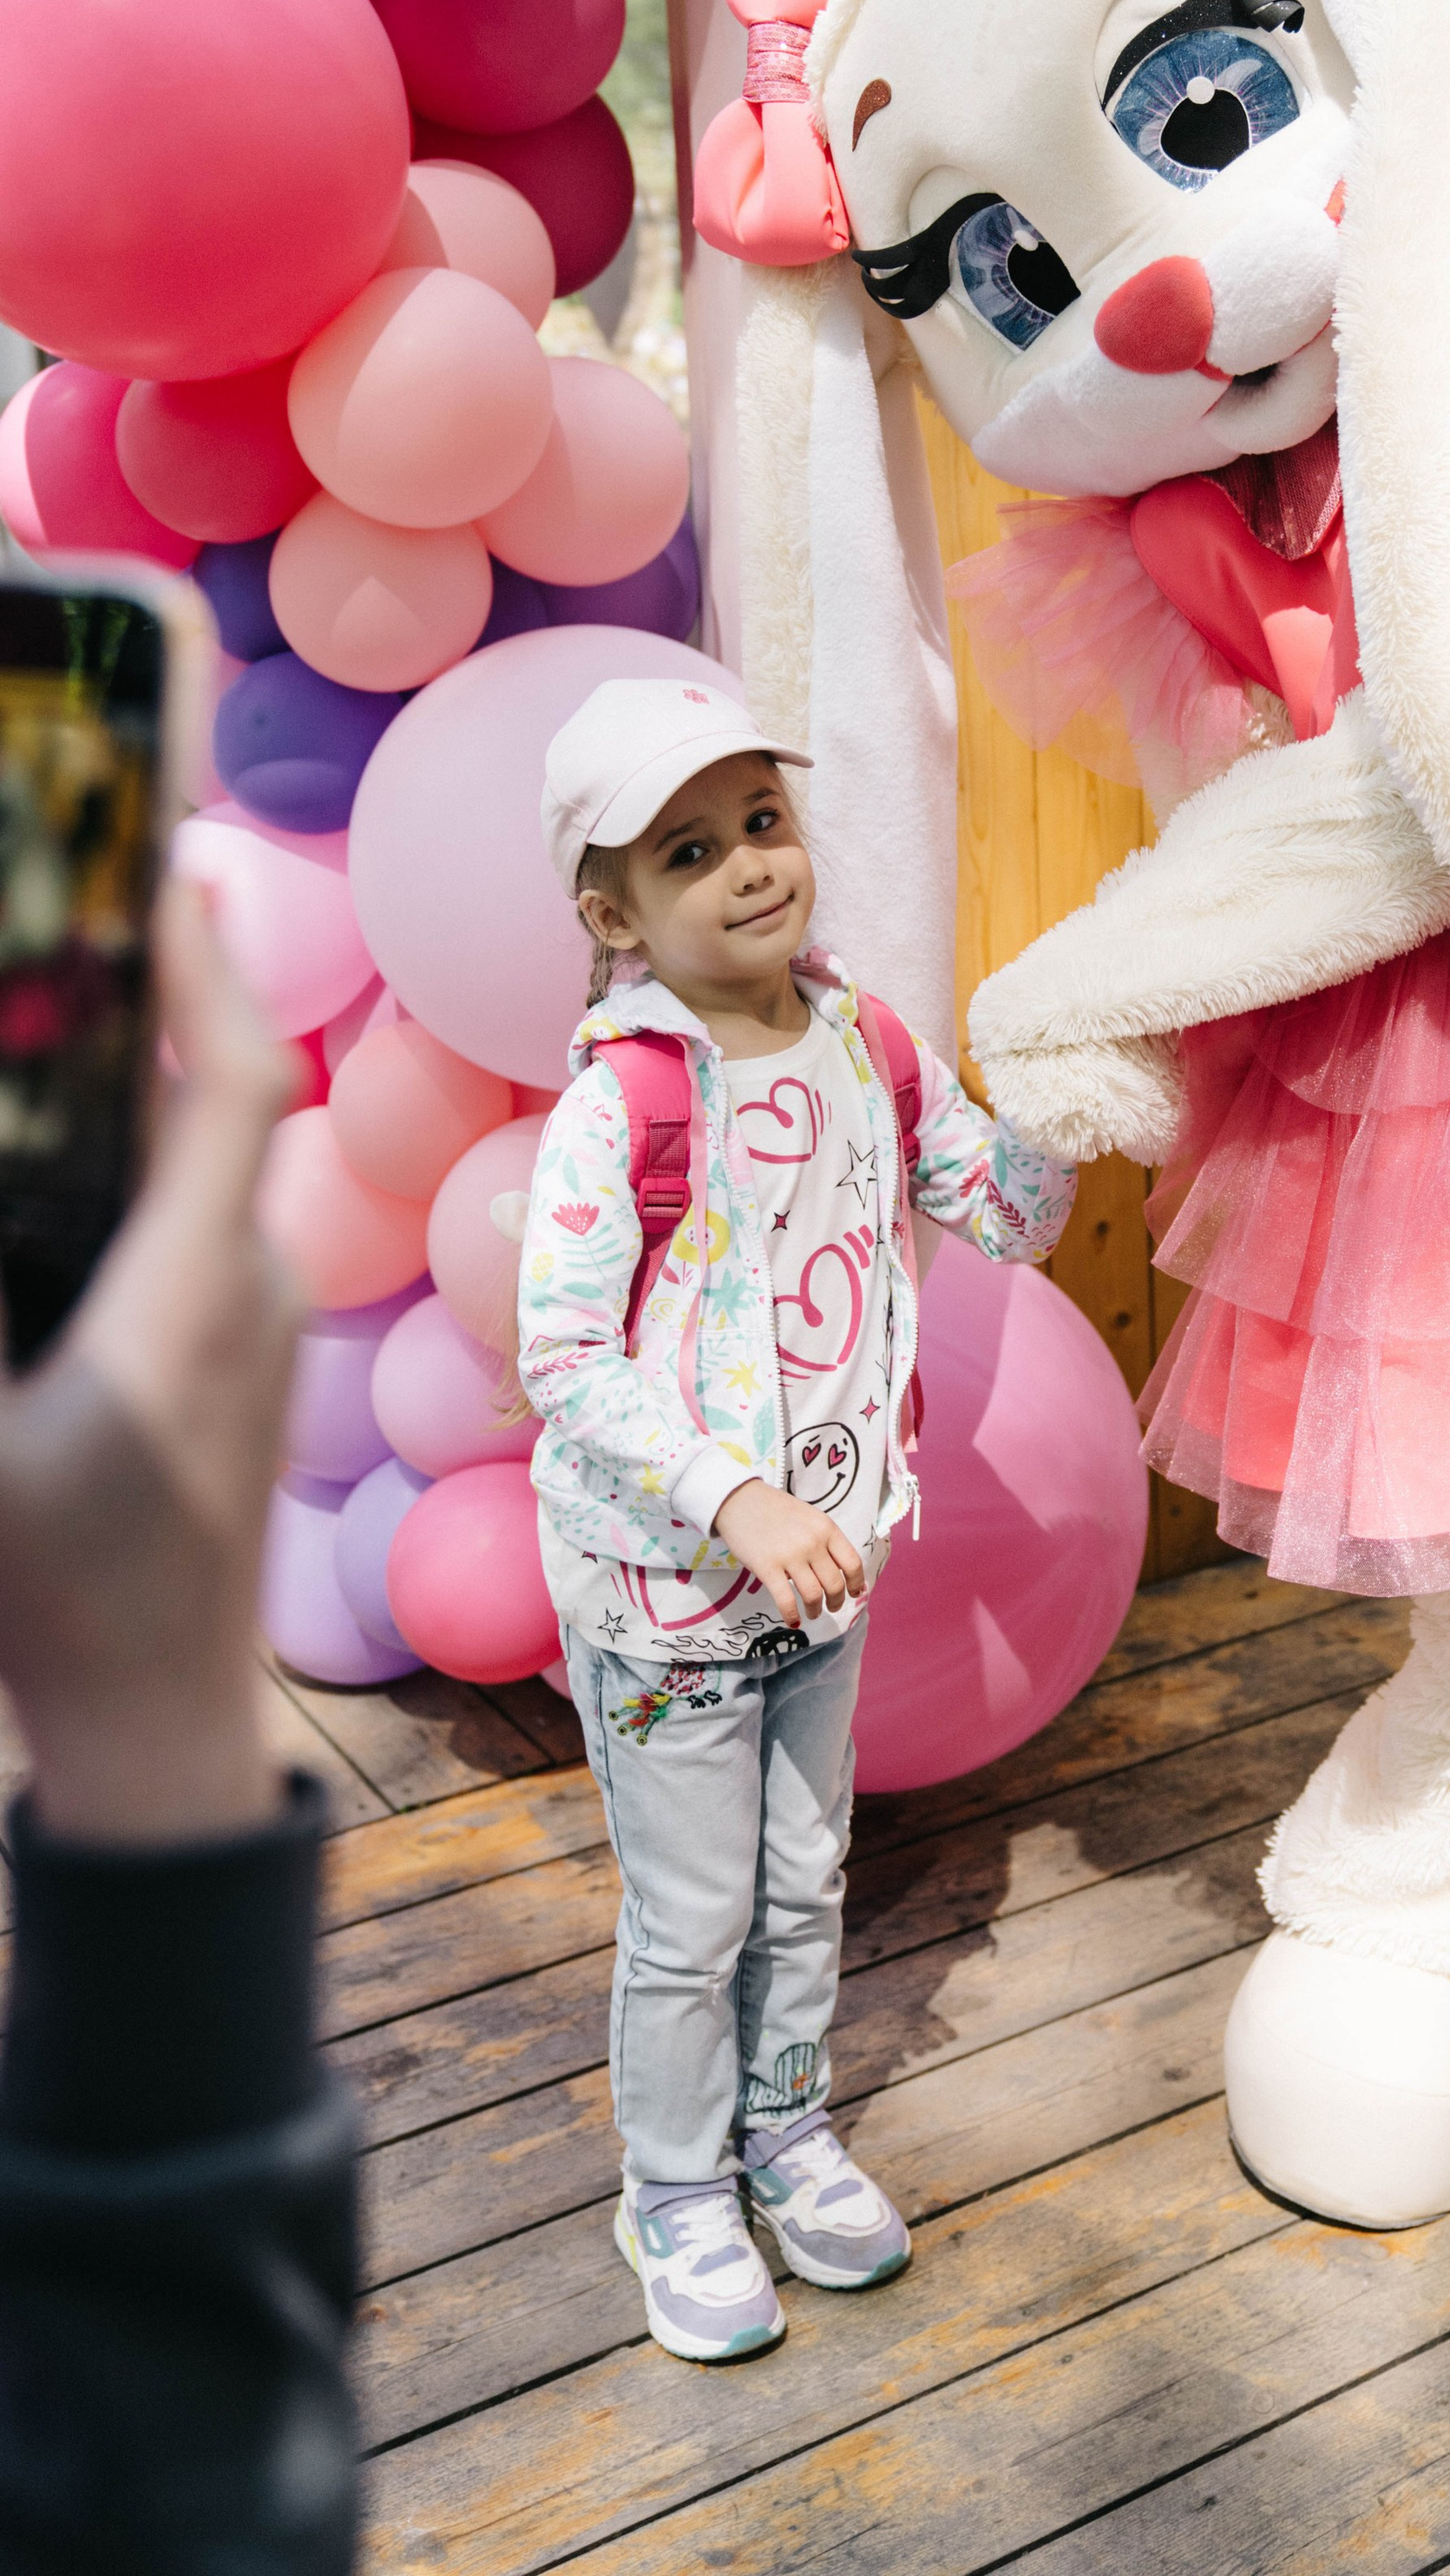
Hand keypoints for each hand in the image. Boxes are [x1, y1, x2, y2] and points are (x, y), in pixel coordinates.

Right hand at [0, 882, 300, 1844]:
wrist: (157, 1720)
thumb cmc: (57, 1594)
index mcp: (193, 1290)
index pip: (230, 1088)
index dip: (206, 970)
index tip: (176, 867)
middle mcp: (249, 1285)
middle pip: (225, 1096)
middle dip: (172, 983)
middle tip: (111, 882)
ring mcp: (255, 1319)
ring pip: (216, 1150)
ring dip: (163, 1058)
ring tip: (92, 971)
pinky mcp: (236, 1351)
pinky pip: (206, 1203)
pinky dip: (158, 1134)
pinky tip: (90, 1122)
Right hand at [713, 1478, 865, 1628]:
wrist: (740, 1500)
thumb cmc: (776, 1509)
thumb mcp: (809, 1518)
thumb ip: (824, 1540)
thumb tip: (840, 1570)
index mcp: (826, 1529)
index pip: (852, 1563)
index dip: (856, 1582)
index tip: (855, 1592)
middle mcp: (812, 1543)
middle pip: (834, 1584)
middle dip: (836, 1601)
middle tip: (832, 1607)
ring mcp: (790, 1556)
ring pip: (813, 1595)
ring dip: (816, 1610)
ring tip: (813, 1614)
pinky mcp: (767, 1568)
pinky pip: (786, 1600)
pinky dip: (792, 1615)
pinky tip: (793, 1621)